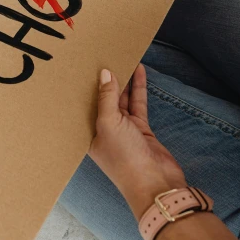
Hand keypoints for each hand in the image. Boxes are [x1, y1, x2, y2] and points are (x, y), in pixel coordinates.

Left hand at [90, 66, 186, 220]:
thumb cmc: (124, 157)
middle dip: (104, 80)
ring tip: (122, 56)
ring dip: (123, 80)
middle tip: (104, 55)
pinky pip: (137, 103)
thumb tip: (104, 73)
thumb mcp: (109, 123)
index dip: (83, 86)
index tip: (83, 65)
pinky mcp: (141, 129)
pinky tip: (139, 70)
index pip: (84, 105)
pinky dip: (138, 87)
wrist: (156, 184)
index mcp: (89, 134)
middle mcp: (104, 130)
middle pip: (103, 100)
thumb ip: (107, 97)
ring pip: (121, 99)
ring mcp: (124, 130)